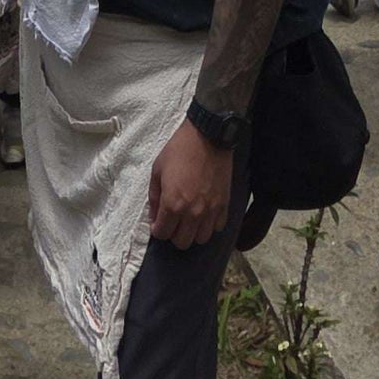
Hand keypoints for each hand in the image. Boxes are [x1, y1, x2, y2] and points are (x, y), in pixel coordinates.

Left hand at [148, 120, 232, 248]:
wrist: (208, 136)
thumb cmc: (179, 150)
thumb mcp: (157, 170)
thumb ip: (154, 197)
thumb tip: (154, 216)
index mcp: (172, 204)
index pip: (163, 234)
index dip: (158, 230)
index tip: (158, 223)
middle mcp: (192, 213)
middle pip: (182, 242)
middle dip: (174, 234)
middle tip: (172, 222)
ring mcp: (210, 211)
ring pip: (201, 239)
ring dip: (193, 232)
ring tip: (189, 220)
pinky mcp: (224, 205)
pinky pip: (217, 227)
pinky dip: (210, 225)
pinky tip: (204, 214)